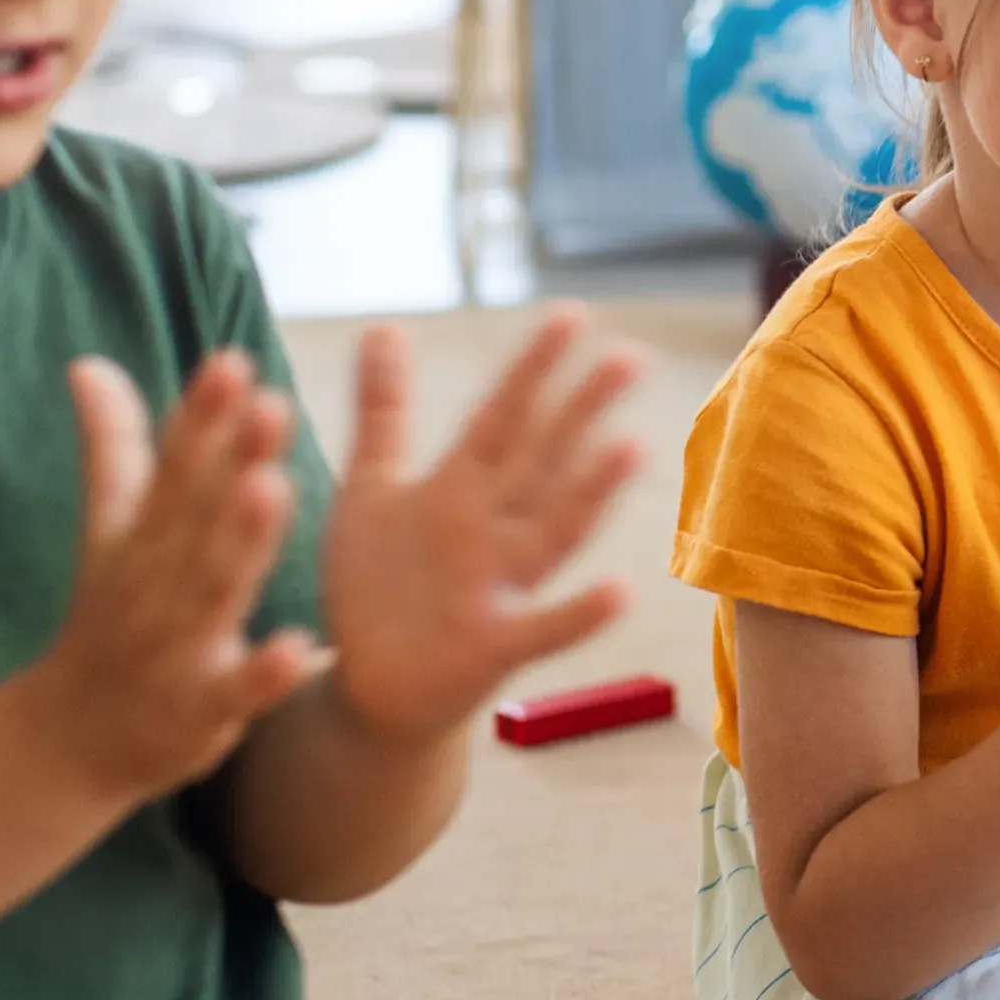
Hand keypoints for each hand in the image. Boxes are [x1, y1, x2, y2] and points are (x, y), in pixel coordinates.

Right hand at [19, 353, 321, 803]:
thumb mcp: (106, 536)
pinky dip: (265, 673)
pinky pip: (237, 690)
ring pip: (213, 590)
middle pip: (196, 516)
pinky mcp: (200, 710)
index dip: (200, 417)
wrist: (67, 744)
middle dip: (231, 461)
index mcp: (142, 537)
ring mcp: (175, 648)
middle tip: (270, 404)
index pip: (172, 466)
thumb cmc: (106, 621)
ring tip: (273, 488)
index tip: (231, 361)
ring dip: (241, 543)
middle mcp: (155, 584)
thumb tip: (89, 362)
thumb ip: (113, 450)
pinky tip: (301, 648)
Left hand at [320, 313, 646, 746]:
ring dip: (592, 492)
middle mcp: (492, 530)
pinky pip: (542, 629)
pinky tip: (619, 592)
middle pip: (543, 461)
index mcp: (461, 487)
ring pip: (554, 530)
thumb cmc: (379, 584)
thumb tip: (384, 324)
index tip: (572, 314)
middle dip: (582, 410)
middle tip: (631, 357)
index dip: (533, 368)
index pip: (504, 417)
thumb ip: (385, 410)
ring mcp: (499, 587)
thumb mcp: (372, 488)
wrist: (368, 685)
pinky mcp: (493, 647)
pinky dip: (579, 613)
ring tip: (631, 447)